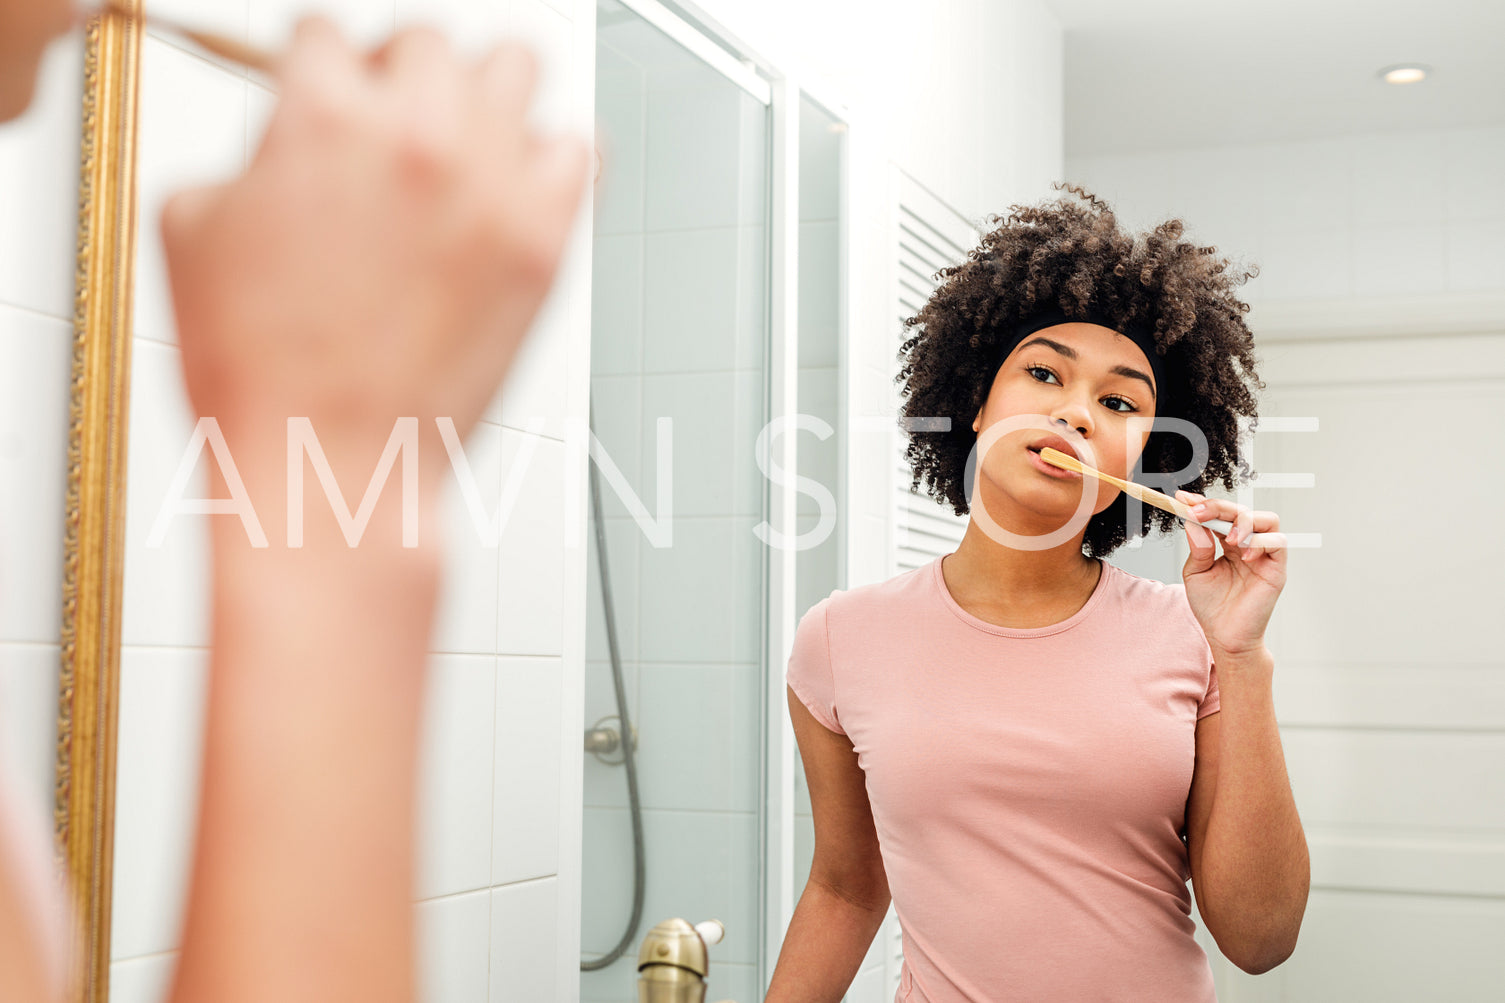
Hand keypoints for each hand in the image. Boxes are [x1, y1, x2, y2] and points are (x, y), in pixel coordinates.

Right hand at [161, 18, 589, 466]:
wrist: (331, 461)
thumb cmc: (265, 371)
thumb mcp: (193, 230)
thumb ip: (249, 155)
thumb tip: (285, 142)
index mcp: (324, 116)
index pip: (327, 34)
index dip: (317, 70)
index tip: (330, 93)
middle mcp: (419, 136)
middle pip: (427, 41)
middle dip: (398, 76)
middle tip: (391, 124)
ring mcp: (492, 185)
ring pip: (516, 67)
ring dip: (483, 95)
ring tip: (462, 142)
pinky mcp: (545, 240)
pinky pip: (580, 150)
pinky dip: (552, 158)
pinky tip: (518, 187)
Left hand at [1175, 490, 1286, 657]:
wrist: (1225, 637)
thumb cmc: (1211, 607)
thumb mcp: (1195, 572)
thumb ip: (1198, 547)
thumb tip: (1194, 522)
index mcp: (1227, 543)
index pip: (1219, 515)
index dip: (1203, 504)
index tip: (1181, 499)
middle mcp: (1248, 544)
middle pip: (1242, 510)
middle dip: (1219, 507)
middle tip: (1198, 512)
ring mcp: (1264, 555)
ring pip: (1266, 519)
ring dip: (1244, 522)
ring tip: (1229, 540)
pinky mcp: (1277, 568)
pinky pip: (1278, 542)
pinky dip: (1261, 542)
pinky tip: (1244, 555)